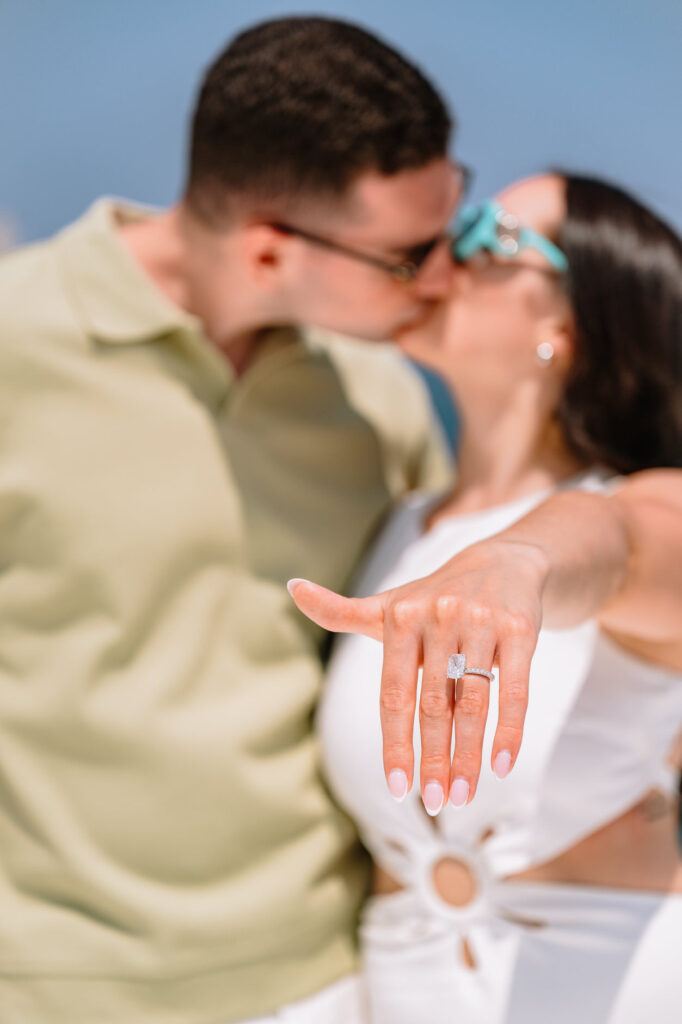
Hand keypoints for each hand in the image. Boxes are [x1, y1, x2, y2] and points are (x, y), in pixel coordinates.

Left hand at [287, 537, 548, 812]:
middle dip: (434, 759)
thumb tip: (292, 588)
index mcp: (400, 617)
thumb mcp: (388, 604)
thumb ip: (340, 611)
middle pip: (434, 705)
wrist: (503, 562)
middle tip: (435, 803)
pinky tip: (502, 765)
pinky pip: (515, 690)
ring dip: (468, 755)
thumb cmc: (435, 596)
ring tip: (463, 794)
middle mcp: (439, 617)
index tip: (397, 787)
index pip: (393, 694)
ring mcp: (481, 623)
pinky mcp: (519, 630)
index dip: (395, 744)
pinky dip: (509, 731)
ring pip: (473, 703)